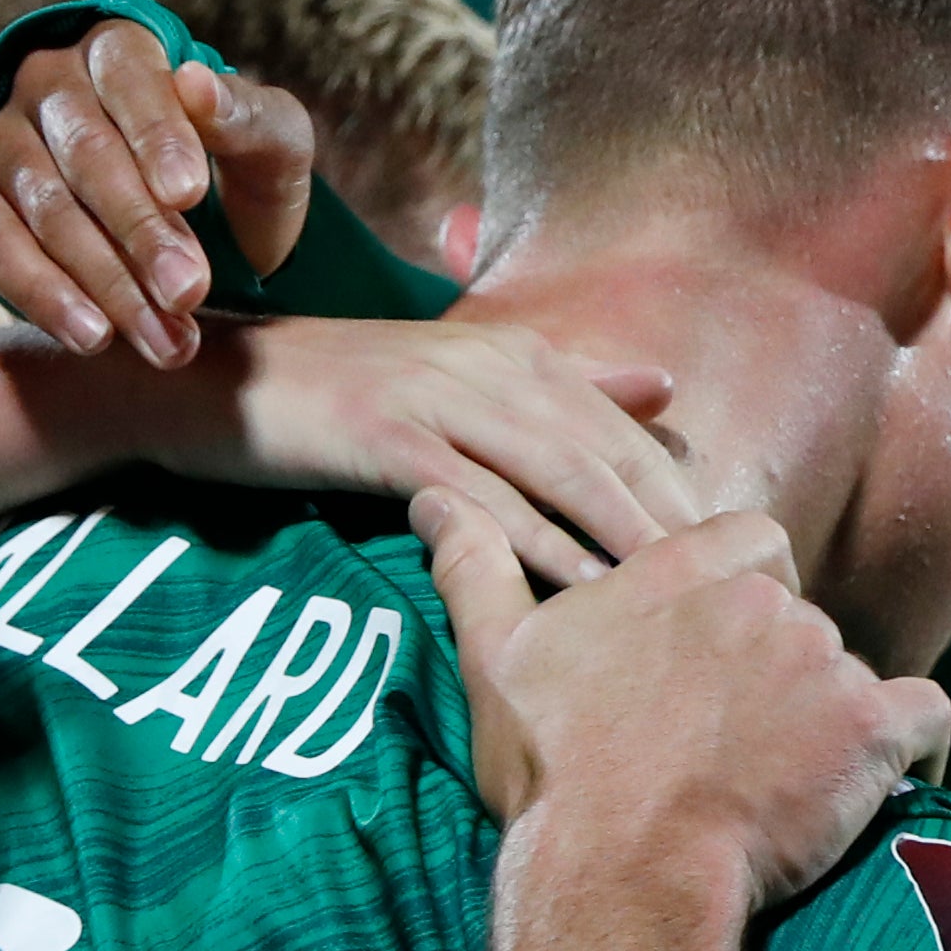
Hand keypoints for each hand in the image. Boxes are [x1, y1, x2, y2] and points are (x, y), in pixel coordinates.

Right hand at [0, 21, 312, 364]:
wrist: (201, 226)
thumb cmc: (235, 169)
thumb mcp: (271, 143)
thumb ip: (248, 117)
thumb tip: (198, 83)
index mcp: (118, 49)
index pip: (130, 81)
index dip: (158, 137)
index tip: (190, 194)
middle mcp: (48, 86)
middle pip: (86, 154)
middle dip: (141, 230)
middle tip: (190, 290)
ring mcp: (5, 146)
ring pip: (45, 209)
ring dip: (107, 280)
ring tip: (165, 337)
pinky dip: (45, 296)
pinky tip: (95, 336)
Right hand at [178, 318, 705, 591]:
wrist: (212, 381)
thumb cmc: (339, 394)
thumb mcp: (459, 378)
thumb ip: (565, 383)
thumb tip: (664, 384)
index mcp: (514, 354)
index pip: (622, 428)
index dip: (681, 490)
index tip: (738, 555)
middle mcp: (489, 365)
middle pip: (606, 448)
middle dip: (674, 519)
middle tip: (734, 588)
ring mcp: (437, 397)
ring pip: (556, 467)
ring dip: (623, 532)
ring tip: (683, 596)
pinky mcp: (386, 437)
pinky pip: (480, 497)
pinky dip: (536, 541)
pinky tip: (578, 587)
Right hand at [417, 499, 950, 906]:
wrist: (623, 875)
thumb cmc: (557, 776)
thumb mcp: (496, 662)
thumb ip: (477, 568)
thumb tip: (433, 499)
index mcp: (679, 570)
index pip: (751, 541)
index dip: (746, 592)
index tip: (719, 656)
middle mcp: (760, 600)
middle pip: (800, 614)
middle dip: (780, 669)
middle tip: (738, 741)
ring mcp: (823, 660)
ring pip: (850, 670)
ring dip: (830, 716)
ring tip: (786, 782)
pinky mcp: (872, 727)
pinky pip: (925, 717)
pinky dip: (914, 747)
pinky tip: (889, 780)